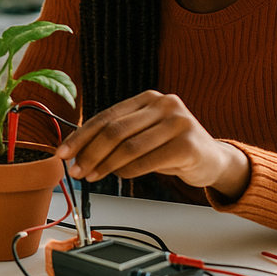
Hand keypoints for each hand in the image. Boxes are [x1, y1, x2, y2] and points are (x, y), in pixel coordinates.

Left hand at [55, 90, 250, 199]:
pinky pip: (148, 160)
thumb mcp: (144, 135)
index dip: (81, 136)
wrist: (212, 160)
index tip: (63, 152)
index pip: (106, 116)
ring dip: (105, 165)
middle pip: (115, 130)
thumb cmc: (172, 148)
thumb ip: (117, 137)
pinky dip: (128, 171)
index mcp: (148, 99)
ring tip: (92, 176)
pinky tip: (119, 176)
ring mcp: (178, 122)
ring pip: (129, 146)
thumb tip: (78, 153)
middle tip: (76, 170)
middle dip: (89, 153)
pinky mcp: (189, 144)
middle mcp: (164, 104)